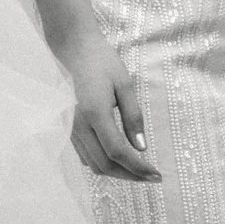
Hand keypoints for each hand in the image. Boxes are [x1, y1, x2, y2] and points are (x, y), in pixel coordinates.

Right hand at [57, 30, 158, 182]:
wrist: (72, 47)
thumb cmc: (101, 61)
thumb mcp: (125, 84)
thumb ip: (133, 117)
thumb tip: (141, 148)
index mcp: (95, 114)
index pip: (118, 152)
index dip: (138, 168)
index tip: (156, 175)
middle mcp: (79, 126)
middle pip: (104, 165)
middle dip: (129, 175)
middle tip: (151, 177)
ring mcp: (70, 128)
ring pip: (92, 164)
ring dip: (116, 172)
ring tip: (137, 171)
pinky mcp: (68, 127)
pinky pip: (84, 155)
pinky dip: (102, 163)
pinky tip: (118, 159)